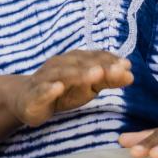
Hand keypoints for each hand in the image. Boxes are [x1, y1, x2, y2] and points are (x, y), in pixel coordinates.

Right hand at [5, 50, 132, 126]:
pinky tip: (57, 88)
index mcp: (74, 60)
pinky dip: (49, 88)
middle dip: (99, 65)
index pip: (94, 57)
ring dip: (78, 74)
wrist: (26, 99)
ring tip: (95, 74)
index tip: (127, 65)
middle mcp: (60, 65)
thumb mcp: (88, 86)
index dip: (110, 60)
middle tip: (118, 69)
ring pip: (63, 74)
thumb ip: (108, 79)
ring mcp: (45, 78)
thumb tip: (131, 73)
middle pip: (81, 63)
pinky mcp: (34, 94)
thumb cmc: (63, 90)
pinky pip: (41, 90)